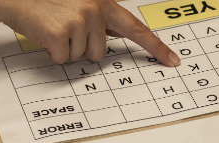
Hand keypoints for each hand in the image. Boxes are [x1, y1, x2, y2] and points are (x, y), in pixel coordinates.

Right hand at [0, 0, 180, 65]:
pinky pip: (65, 59)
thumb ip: (102, 22)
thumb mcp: (80, 7)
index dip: (156, 47)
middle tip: (65, 31)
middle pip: (101, 53)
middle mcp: (96, 9)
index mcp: (104, 3)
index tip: (173, 61)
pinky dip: (53, 53)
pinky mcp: (62, 31)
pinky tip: (46, 35)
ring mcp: (79, 19)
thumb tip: (117, 38)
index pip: (137, 29)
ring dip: (68, 50)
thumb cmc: (48, 5)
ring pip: (84, 58)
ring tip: (55, 30)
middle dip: (82, 49)